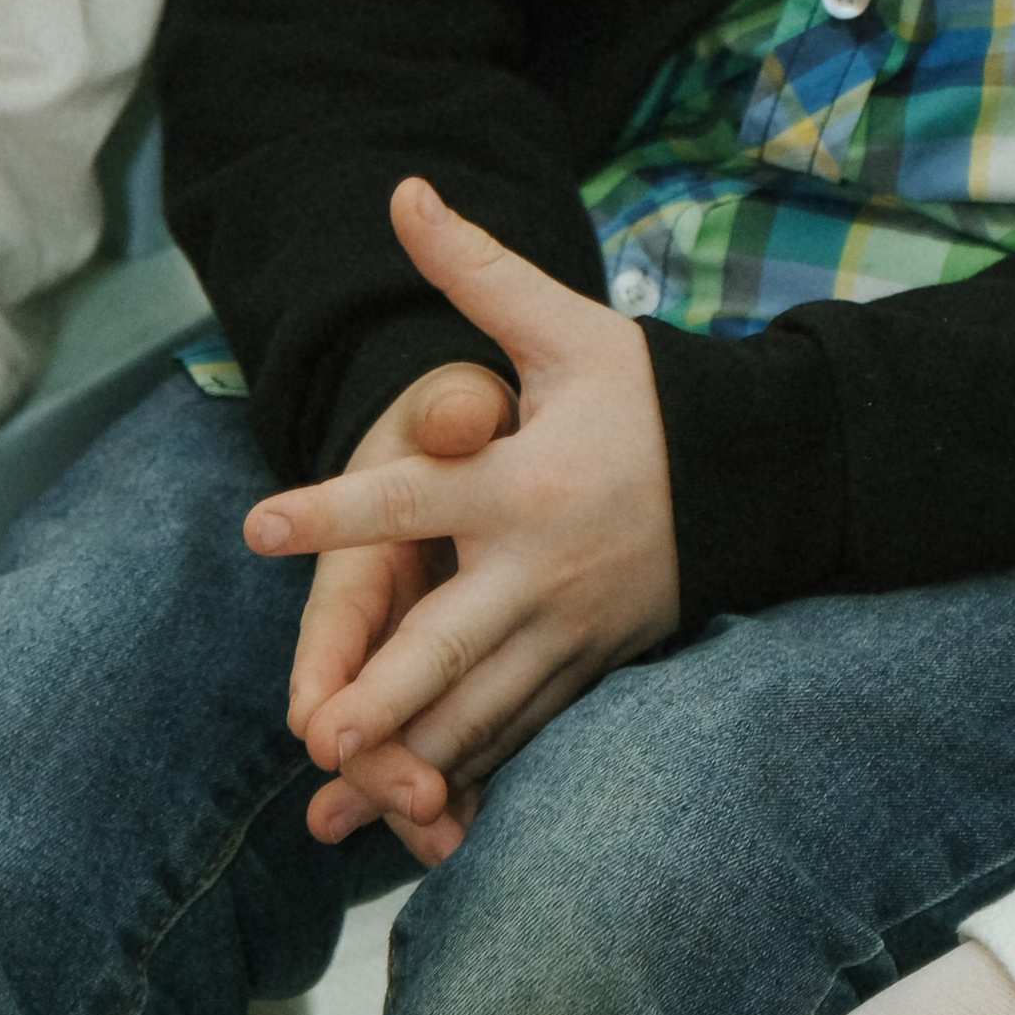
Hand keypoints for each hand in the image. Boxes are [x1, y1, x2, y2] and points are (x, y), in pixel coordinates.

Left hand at [246, 180, 679, 860]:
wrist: (755, 473)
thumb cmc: (642, 394)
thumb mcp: (564, 328)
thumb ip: (477, 272)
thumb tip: (404, 194)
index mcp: (524, 481)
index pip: (415, 496)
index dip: (336, 510)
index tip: (259, 523)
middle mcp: (540, 568)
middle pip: (449, 643)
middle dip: (384, 696)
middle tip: (316, 733)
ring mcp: (567, 633)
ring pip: (480, 712)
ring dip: (408, 764)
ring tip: (337, 809)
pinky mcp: (587, 673)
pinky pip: (520, 737)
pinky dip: (467, 779)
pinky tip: (414, 821)